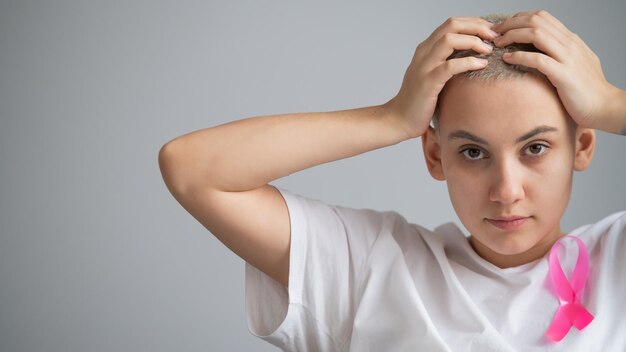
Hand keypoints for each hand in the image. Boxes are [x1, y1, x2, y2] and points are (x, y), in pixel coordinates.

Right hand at [387, 17, 497, 138]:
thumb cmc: (419, 100)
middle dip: (477, 27)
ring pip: (449, 40)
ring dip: (473, 41)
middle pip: (451, 26)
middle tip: (495, 36)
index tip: (491, 32)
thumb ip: (447, 62)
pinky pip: (450, 66)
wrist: (399, 119)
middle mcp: (424, 53)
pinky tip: (482, 65)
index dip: (474, 23)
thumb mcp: (433, 75)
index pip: (451, 24)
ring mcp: (424, 66)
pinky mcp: (427, 82)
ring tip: (489, 49)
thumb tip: (472, 57)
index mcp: (426, 49)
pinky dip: (468, 62)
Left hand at [492, 10, 622, 131]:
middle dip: (510, 24)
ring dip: (512, 36)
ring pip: (536, 34)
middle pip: (535, 21)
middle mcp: (569, 44)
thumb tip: (536, 51)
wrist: (604, 107)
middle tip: (494, 34)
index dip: (519, 19)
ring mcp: (568, 58)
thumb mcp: (572, 64)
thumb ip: (557, 54)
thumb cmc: (585, 90)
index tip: (503, 28)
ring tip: (497, 44)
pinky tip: (507, 59)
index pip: (542, 17)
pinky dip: (519, 56)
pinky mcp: (564, 75)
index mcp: (570, 40)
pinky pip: (538, 59)